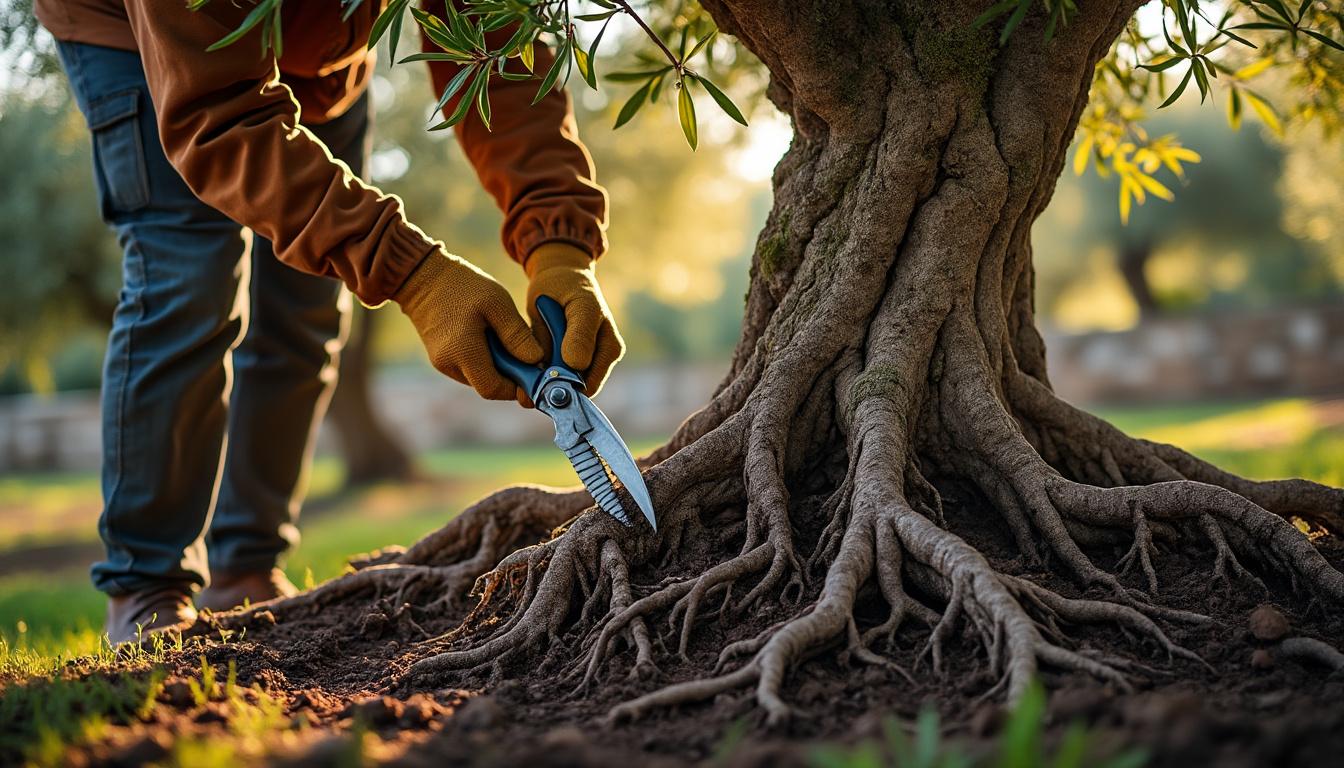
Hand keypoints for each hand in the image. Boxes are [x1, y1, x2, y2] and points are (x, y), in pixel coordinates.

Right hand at [394, 248, 542, 400]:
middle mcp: (449, 364)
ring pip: (478, 377)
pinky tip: (488, 337)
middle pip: (487, 385)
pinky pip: (468, 368)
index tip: (533, 371)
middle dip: (509, 375)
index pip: (493, 390)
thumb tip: (536, 361)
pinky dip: (483, 359)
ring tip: (502, 338)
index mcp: (463, 352)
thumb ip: (517, 335)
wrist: (423, 275)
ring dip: (496, 366)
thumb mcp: (497, 303)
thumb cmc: (463, 286)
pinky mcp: (440, 358)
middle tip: (522, 352)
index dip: (516, 387)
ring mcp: (442, 363)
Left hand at [524, 243, 624, 396]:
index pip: (589, 384)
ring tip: (522, 376)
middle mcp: (597, 362)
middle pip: (572, 390)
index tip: (538, 384)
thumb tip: (577, 365)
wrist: (557, 278)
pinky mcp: (558, 363)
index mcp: (609, 349)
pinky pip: (544, 378)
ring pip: (555, 386)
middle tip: (525, 387)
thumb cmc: (571, 288)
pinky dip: (532, 377)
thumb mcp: (580, 305)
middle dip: (548, 389)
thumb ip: (580, 335)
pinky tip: (521, 369)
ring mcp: (579, 364)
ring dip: (537, 384)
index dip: (564, 388)